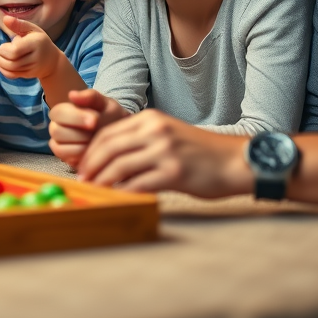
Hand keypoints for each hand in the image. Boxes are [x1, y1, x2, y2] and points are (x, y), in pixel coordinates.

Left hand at [0, 15, 60, 80]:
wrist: (52, 60)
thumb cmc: (39, 41)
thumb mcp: (32, 29)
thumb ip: (18, 24)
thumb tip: (5, 18)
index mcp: (36, 43)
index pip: (15, 50)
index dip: (4, 49)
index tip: (2, 45)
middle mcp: (36, 57)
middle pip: (12, 62)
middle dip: (0, 57)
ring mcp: (33, 68)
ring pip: (12, 70)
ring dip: (0, 63)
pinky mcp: (29, 75)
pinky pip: (13, 75)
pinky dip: (4, 71)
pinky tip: (1, 65)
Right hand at [48, 88, 127, 167]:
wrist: (119, 133)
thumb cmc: (110, 116)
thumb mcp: (105, 103)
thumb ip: (90, 96)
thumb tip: (71, 94)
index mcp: (63, 111)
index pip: (58, 113)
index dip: (75, 117)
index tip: (94, 120)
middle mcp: (57, 127)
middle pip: (56, 131)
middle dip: (80, 133)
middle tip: (97, 133)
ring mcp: (59, 143)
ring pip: (59, 146)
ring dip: (81, 144)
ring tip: (96, 140)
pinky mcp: (65, 158)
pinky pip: (66, 158)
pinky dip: (80, 155)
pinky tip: (92, 149)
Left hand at [76, 109, 249, 196]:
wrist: (234, 161)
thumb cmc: (199, 152)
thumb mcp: (167, 134)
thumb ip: (141, 140)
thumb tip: (110, 158)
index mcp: (150, 119)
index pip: (108, 133)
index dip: (91, 151)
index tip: (83, 166)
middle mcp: (155, 131)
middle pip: (109, 148)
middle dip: (91, 166)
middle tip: (83, 181)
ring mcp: (164, 151)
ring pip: (119, 166)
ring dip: (103, 181)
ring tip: (96, 191)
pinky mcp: (174, 172)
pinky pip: (138, 184)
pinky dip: (124, 192)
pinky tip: (118, 198)